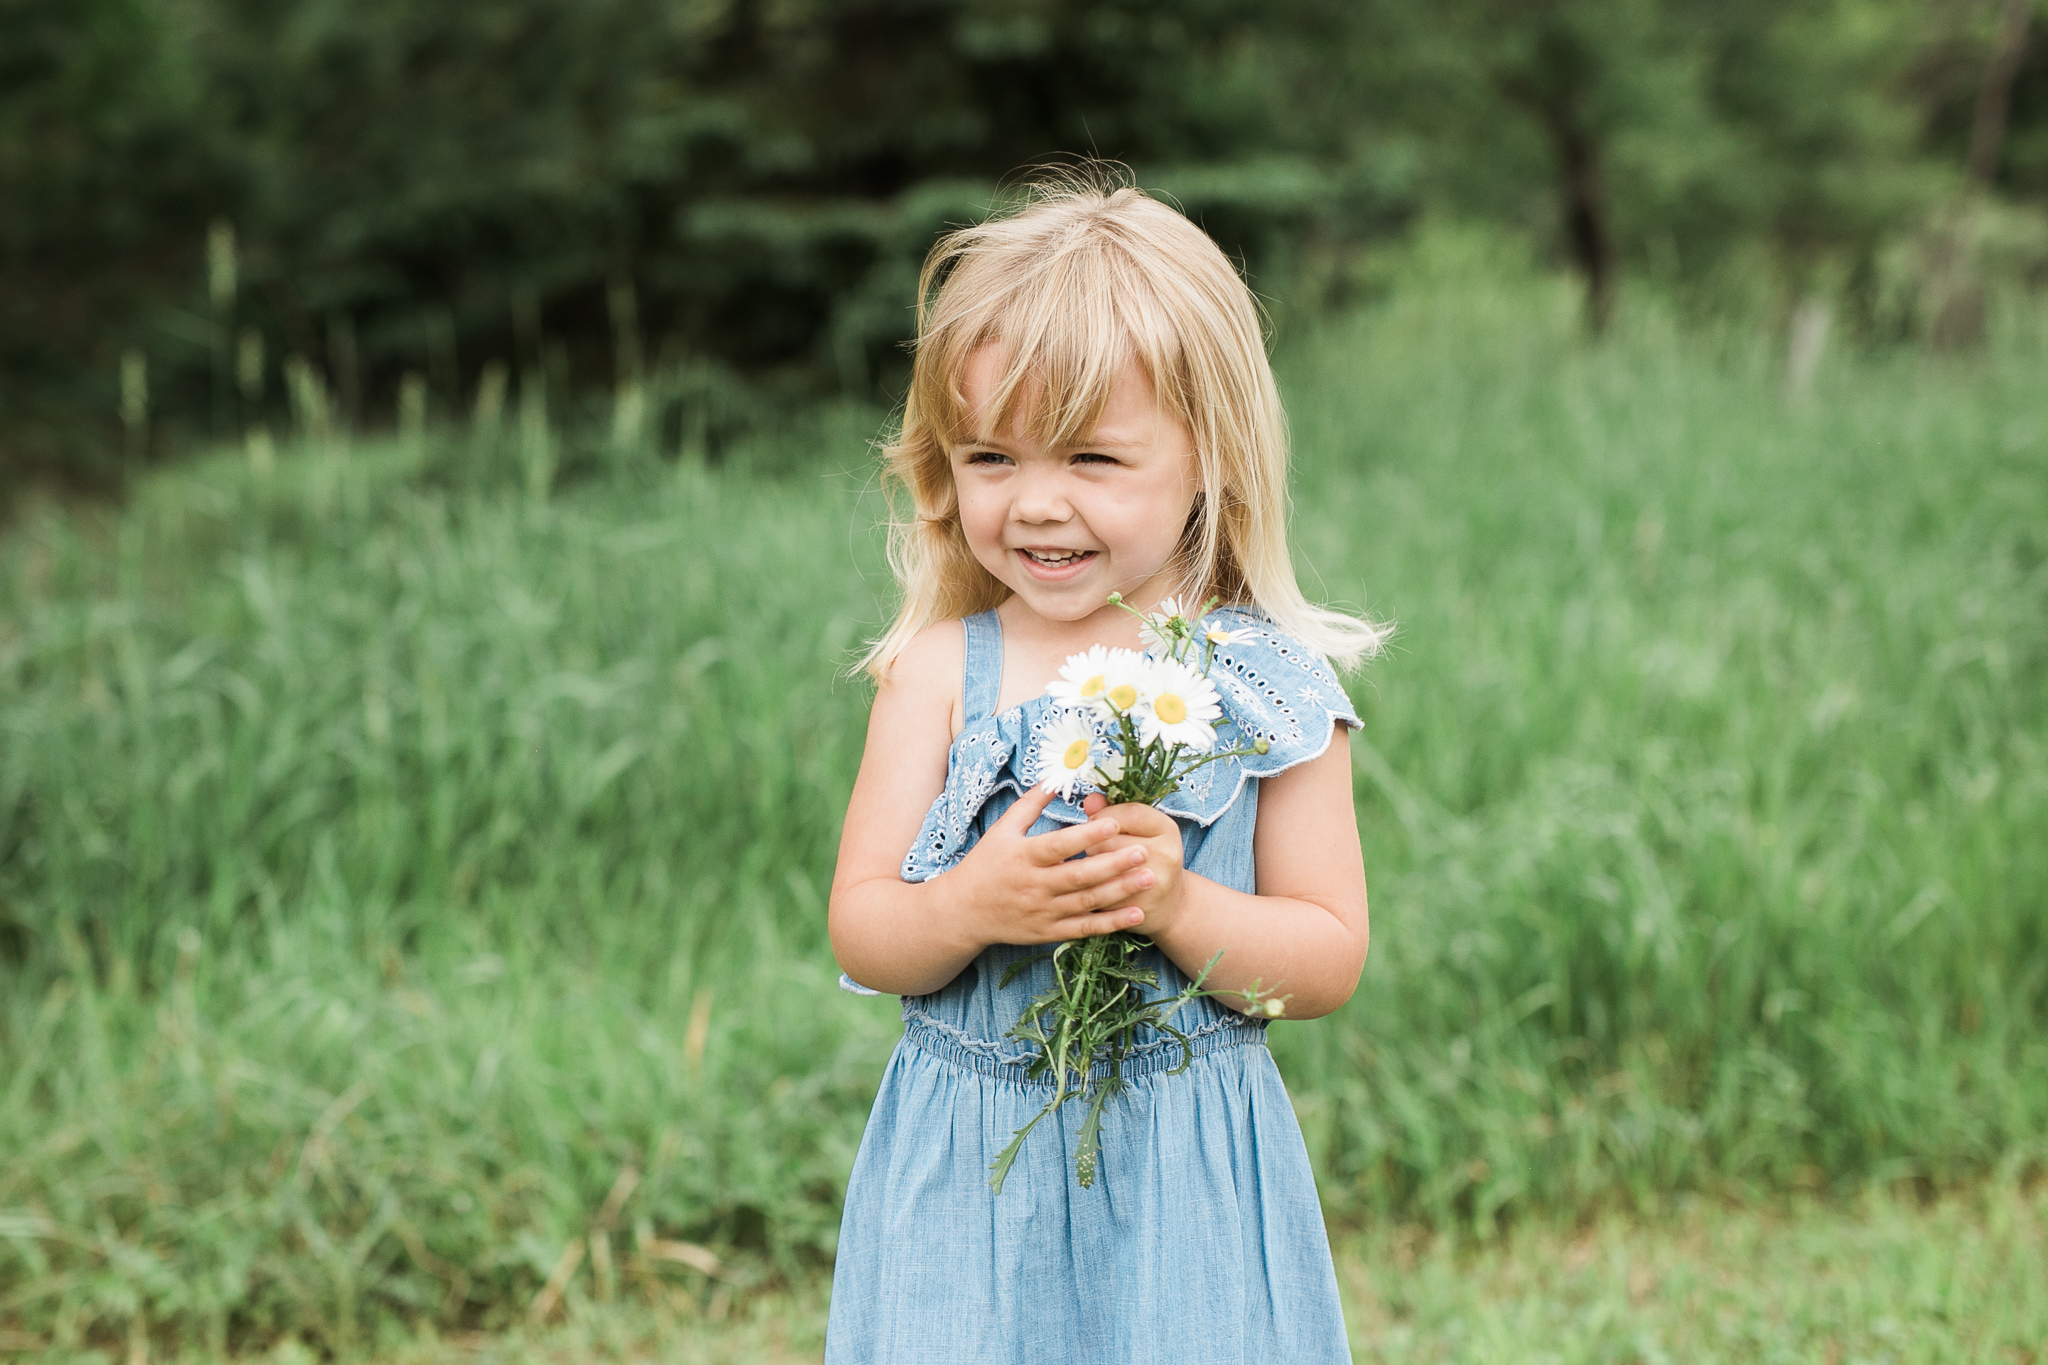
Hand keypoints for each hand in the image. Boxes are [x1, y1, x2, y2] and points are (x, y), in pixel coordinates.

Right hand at [950, 784, 1158, 947]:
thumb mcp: (1002, 830)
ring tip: (1150, 877)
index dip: (1087, 835)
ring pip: (1087, 902)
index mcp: (1023, 857)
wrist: (962, 913)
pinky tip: (1137, 912)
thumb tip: (1054, 777)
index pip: (1059, 845)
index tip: (1114, 823)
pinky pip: (1085, 928)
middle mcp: (1034, 886)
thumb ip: (1030, 804)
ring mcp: (1042, 912)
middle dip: (1114, 863)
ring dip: (1121, 891)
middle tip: (1144, 852)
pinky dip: (1112, 923)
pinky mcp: (1048, 933)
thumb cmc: (984, 865)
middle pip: (1079, 875)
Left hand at [1079, 794, 1186, 938]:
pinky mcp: (1137, 907)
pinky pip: (1099, 891)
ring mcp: (1153, 883)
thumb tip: (1090, 800)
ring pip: (1099, 865)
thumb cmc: (1149, 857)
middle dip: (1094, 842)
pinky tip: (1099, 888)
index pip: (1128, 813)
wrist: (1169, 904)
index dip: (1105, 815)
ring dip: (1089, 865)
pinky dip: (1091, 889)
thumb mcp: (1141, 830)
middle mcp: (1166, 855)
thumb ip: (1114, 811)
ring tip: (1097, 867)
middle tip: (1099, 849)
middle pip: (1108, 839)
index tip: (1098, 822)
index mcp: (1168, 829)